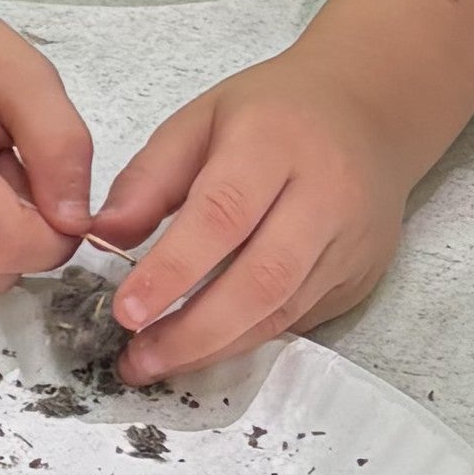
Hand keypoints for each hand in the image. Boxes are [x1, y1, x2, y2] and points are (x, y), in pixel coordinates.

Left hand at [83, 36, 417, 379]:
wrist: (370, 111)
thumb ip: (149, 178)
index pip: (222, 214)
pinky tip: (204, 348)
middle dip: (194, 331)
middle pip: (262, 279)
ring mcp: (351, 241)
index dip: (173, 269)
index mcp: (274, 142)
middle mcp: (325, 194)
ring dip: (216, 347)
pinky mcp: (361, 274)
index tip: (125, 311)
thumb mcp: (201, 120)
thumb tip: (103, 237)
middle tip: (137, 359)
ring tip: (158, 363)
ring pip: (282, 311)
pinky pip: (299, 319)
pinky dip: (247, 339)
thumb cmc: (272, 114)